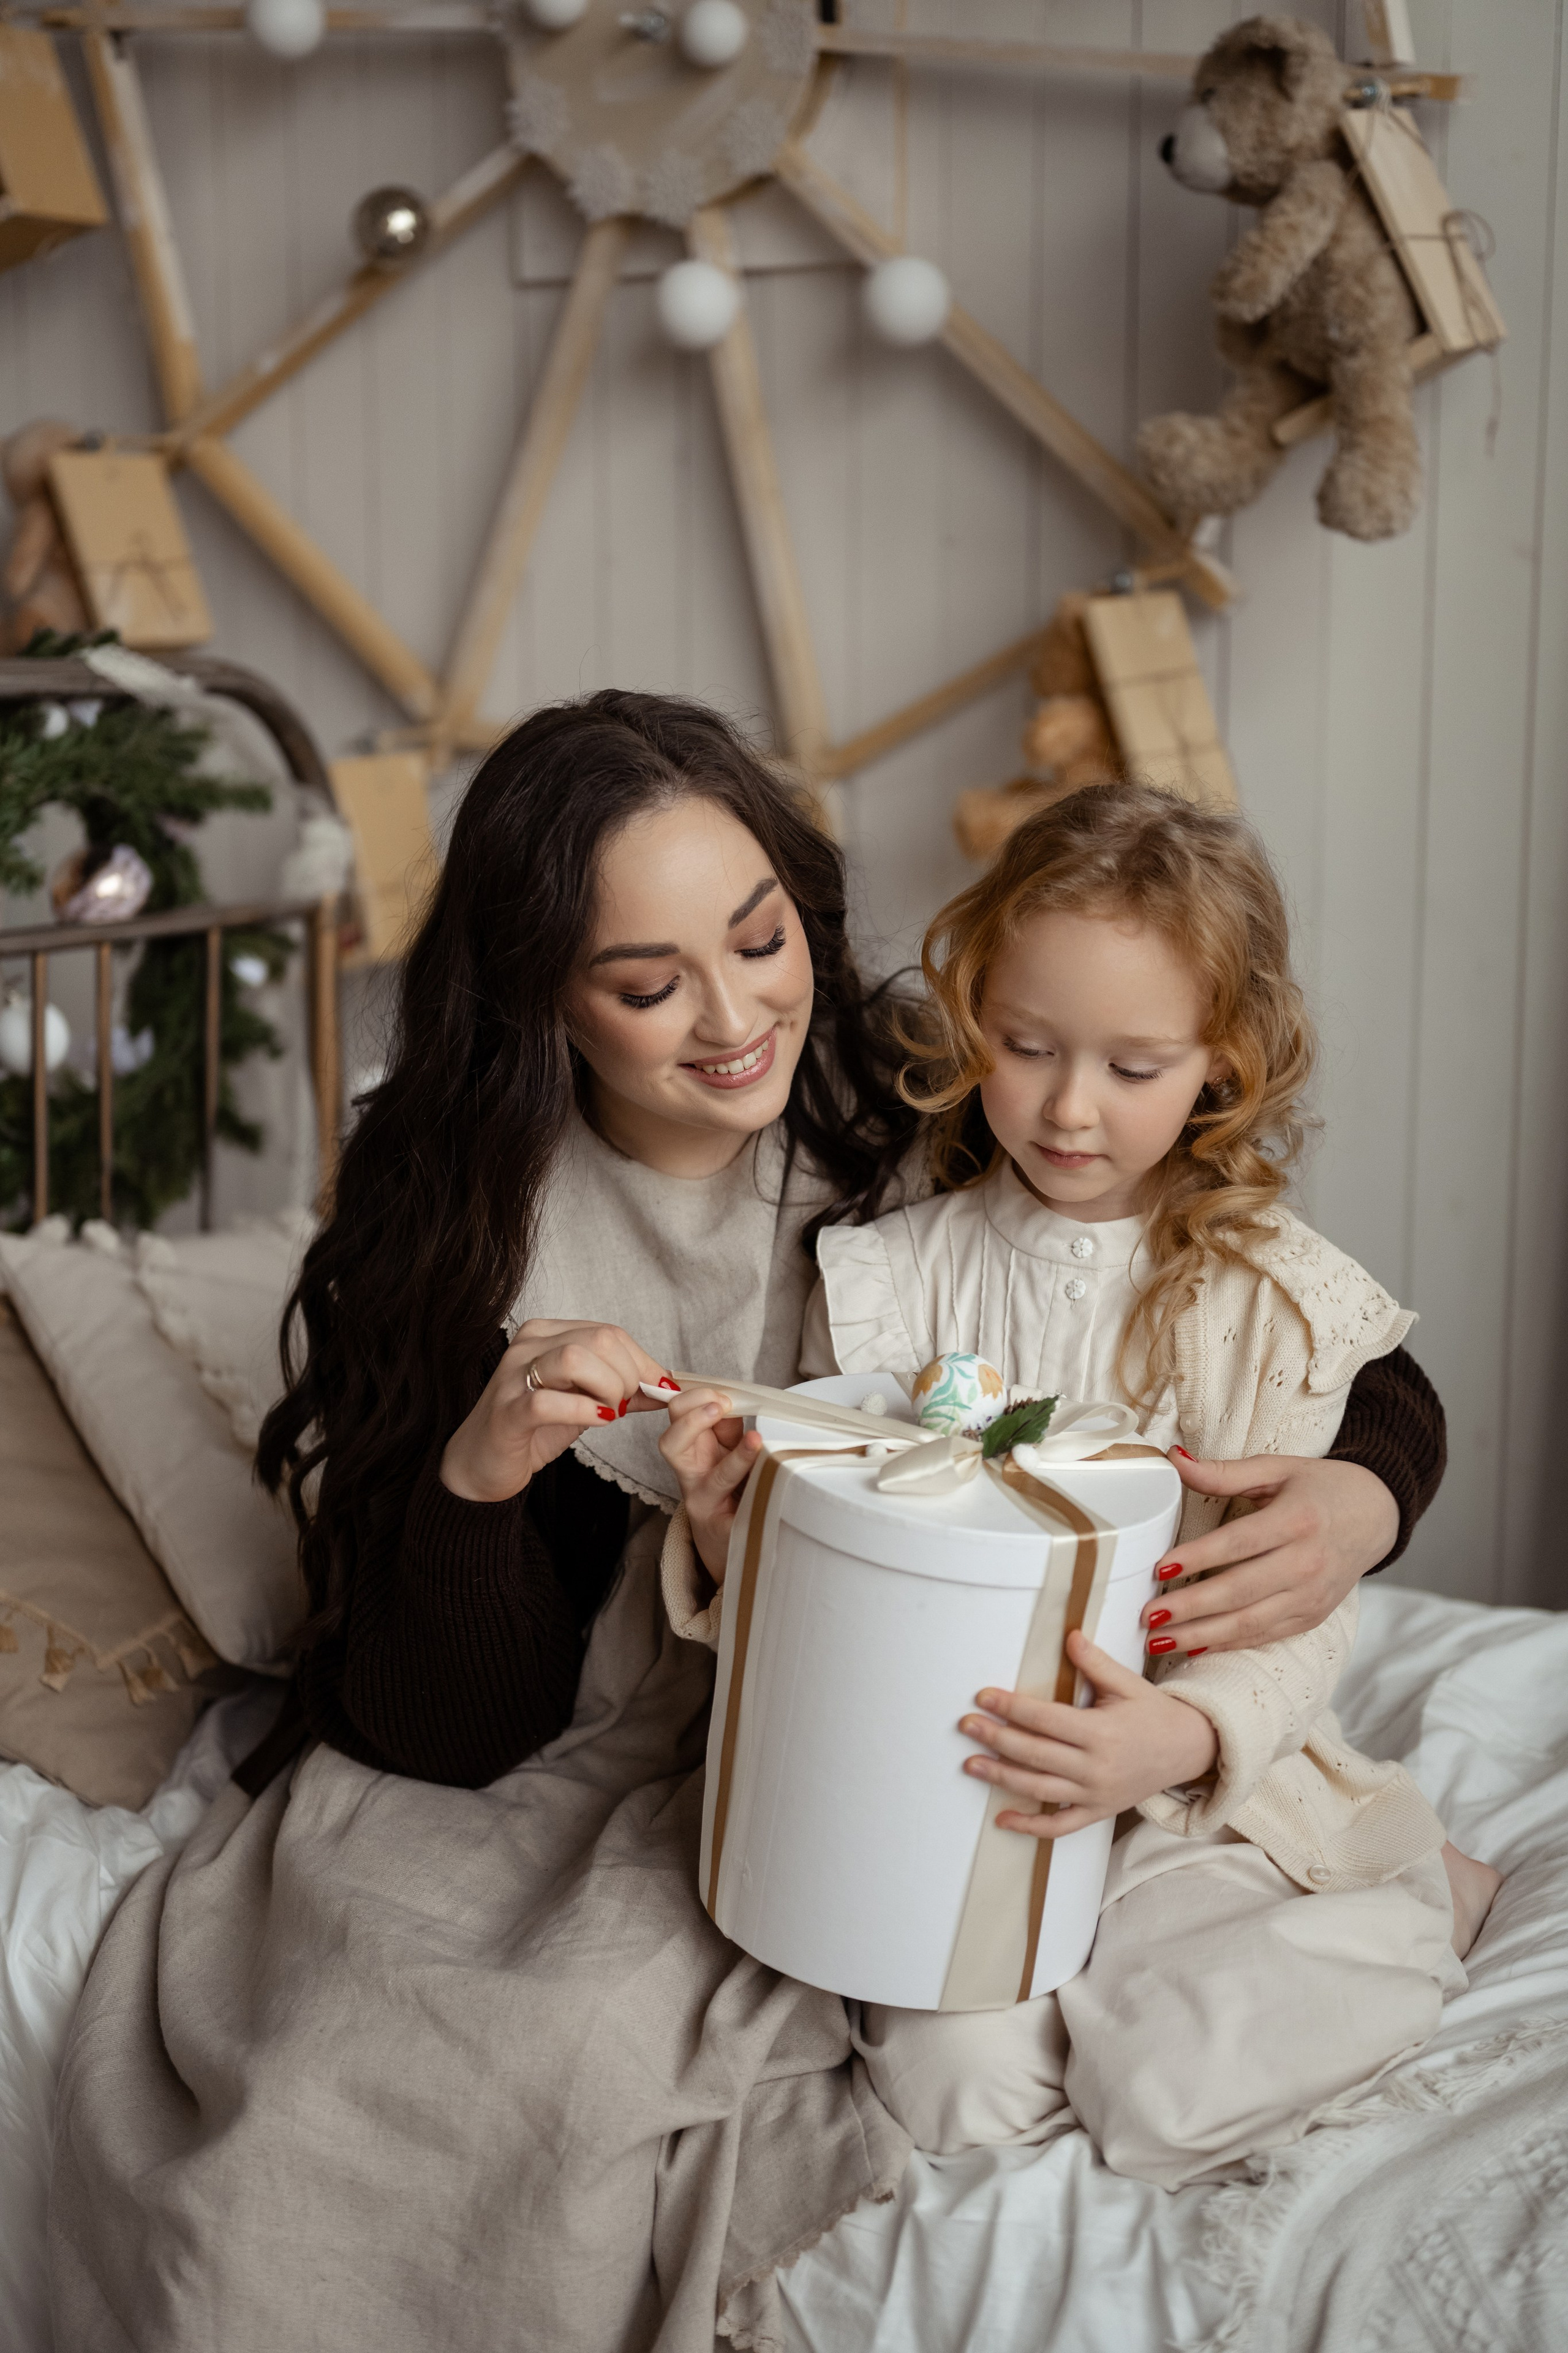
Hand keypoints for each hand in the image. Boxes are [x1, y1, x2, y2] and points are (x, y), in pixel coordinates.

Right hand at [439, 1319, 667, 1502]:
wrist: (480, 1465)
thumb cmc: (533, 1429)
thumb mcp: (583, 1401)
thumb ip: (621, 1389)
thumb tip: (665, 1385)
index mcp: (545, 1334)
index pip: (609, 1332)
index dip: (642, 1361)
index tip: (659, 1388)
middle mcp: (527, 1346)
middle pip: (599, 1339)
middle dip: (628, 1374)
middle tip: (628, 1404)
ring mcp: (513, 1377)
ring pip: (575, 1359)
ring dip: (608, 1388)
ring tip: (611, 1411)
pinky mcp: (506, 1412)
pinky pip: (548, 1402)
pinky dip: (584, 1411)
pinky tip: (597, 1420)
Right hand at [658, 1387, 763, 1583]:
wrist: (726, 1545)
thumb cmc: (729, 1493)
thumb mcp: (726, 1455)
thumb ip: (729, 1430)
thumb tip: (738, 1404)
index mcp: (691, 1451)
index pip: (677, 1416)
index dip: (694, 1398)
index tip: (722, 1396)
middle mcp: (690, 1476)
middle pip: (671, 1441)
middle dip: (694, 1416)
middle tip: (723, 1408)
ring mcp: (702, 1503)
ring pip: (715, 1490)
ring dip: (732, 1456)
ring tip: (756, 1441)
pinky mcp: (721, 1530)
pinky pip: (736, 1511)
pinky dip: (757, 1495)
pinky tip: (773, 1479)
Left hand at [960, 1630, 1218, 1837]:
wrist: (1190, 1750)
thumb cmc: (1155, 1714)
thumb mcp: (1128, 1684)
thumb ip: (1095, 1662)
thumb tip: (1069, 1634)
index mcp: (1101, 1731)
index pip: (1045, 1719)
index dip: (1011, 1707)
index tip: (983, 1697)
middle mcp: (1095, 1766)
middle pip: (1035, 1753)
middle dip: (996, 1739)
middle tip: (966, 1726)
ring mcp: (1095, 1794)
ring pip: (1040, 1789)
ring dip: (1001, 1777)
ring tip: (970, 1764)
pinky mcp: (1097, 1812)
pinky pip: (1059, 1825)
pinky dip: (1030, 1826)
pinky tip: (1002, 1819)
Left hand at [1141, 1449, 1398, 1656]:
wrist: (1376, 1516)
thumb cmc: (1320, 1488)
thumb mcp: (1276, 1470)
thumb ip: (1224, 1471)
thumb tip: (1174, 1456)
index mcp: (1297, 1520)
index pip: (1239, 1543)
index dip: (1199, 1557)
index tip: (1160, 1569)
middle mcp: (1307, 1563)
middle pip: (1240, 1591)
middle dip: (1191, 1608)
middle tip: (1148, 1616)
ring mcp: (1312, 1595)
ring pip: (1250, 1622)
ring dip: (1201, 1635)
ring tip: (1159, 1641)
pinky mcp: (1312, 1616)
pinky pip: (1265, 1635)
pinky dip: (1228, 1644)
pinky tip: (1195, 1647)